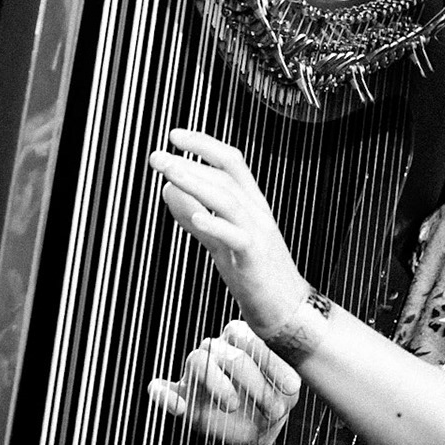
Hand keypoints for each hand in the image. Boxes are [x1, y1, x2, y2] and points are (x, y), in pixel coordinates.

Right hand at [146, 320, 301, 444]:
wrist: (257, 433)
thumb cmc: (273, 402)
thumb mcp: (287, 393)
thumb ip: (288, 382)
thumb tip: (293, 384)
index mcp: (242, 339)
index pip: (250, 338)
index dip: (271, 362)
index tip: (291, 387)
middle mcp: (217, 349)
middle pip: (227, 352)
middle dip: (253, 381)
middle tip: (272, 407)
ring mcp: (196, 371)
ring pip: (197, 361)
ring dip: (217, 384)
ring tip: (233, 405)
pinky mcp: (181, 394)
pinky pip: (161, 388)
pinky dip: (164, 395)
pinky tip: (179, 407)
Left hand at [148, 128, 309, 334]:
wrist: (286, 308)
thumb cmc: (255, 274)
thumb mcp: (221, 240)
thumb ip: (196, 216)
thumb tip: (169, 190)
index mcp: (252, 204)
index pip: (230, 162)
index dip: (204, 145)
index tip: (175, 136)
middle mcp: (257, 213)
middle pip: (225, 177)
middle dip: (190, 162)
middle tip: (157, 156)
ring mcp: (258, 234)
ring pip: (227, 200)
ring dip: (195, 183)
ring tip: (168, 174)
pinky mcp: (254, 259)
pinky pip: (236, 237)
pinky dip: (215, 225)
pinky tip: (195, 217)